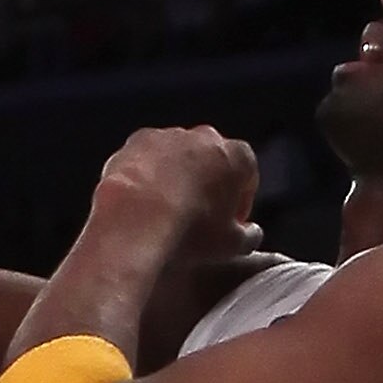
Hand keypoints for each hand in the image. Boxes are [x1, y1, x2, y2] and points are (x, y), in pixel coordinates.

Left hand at [91, 127, 261, 264]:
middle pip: (212, 159)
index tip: (231, 223)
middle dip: (208, 183)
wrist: (135, 223)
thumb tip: (248, 234)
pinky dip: (146, 176)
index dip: (240, 201)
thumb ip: (249, 235)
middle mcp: (203, 137)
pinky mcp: (133, 142)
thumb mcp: (233, 246)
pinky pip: (147, 158)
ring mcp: (166, 136)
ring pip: (177, 156)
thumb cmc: (189, 232)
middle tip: (199, 217)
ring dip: (176, 177)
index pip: (247, 174)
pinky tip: (142, 204)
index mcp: (236, 156)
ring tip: (167, 213)